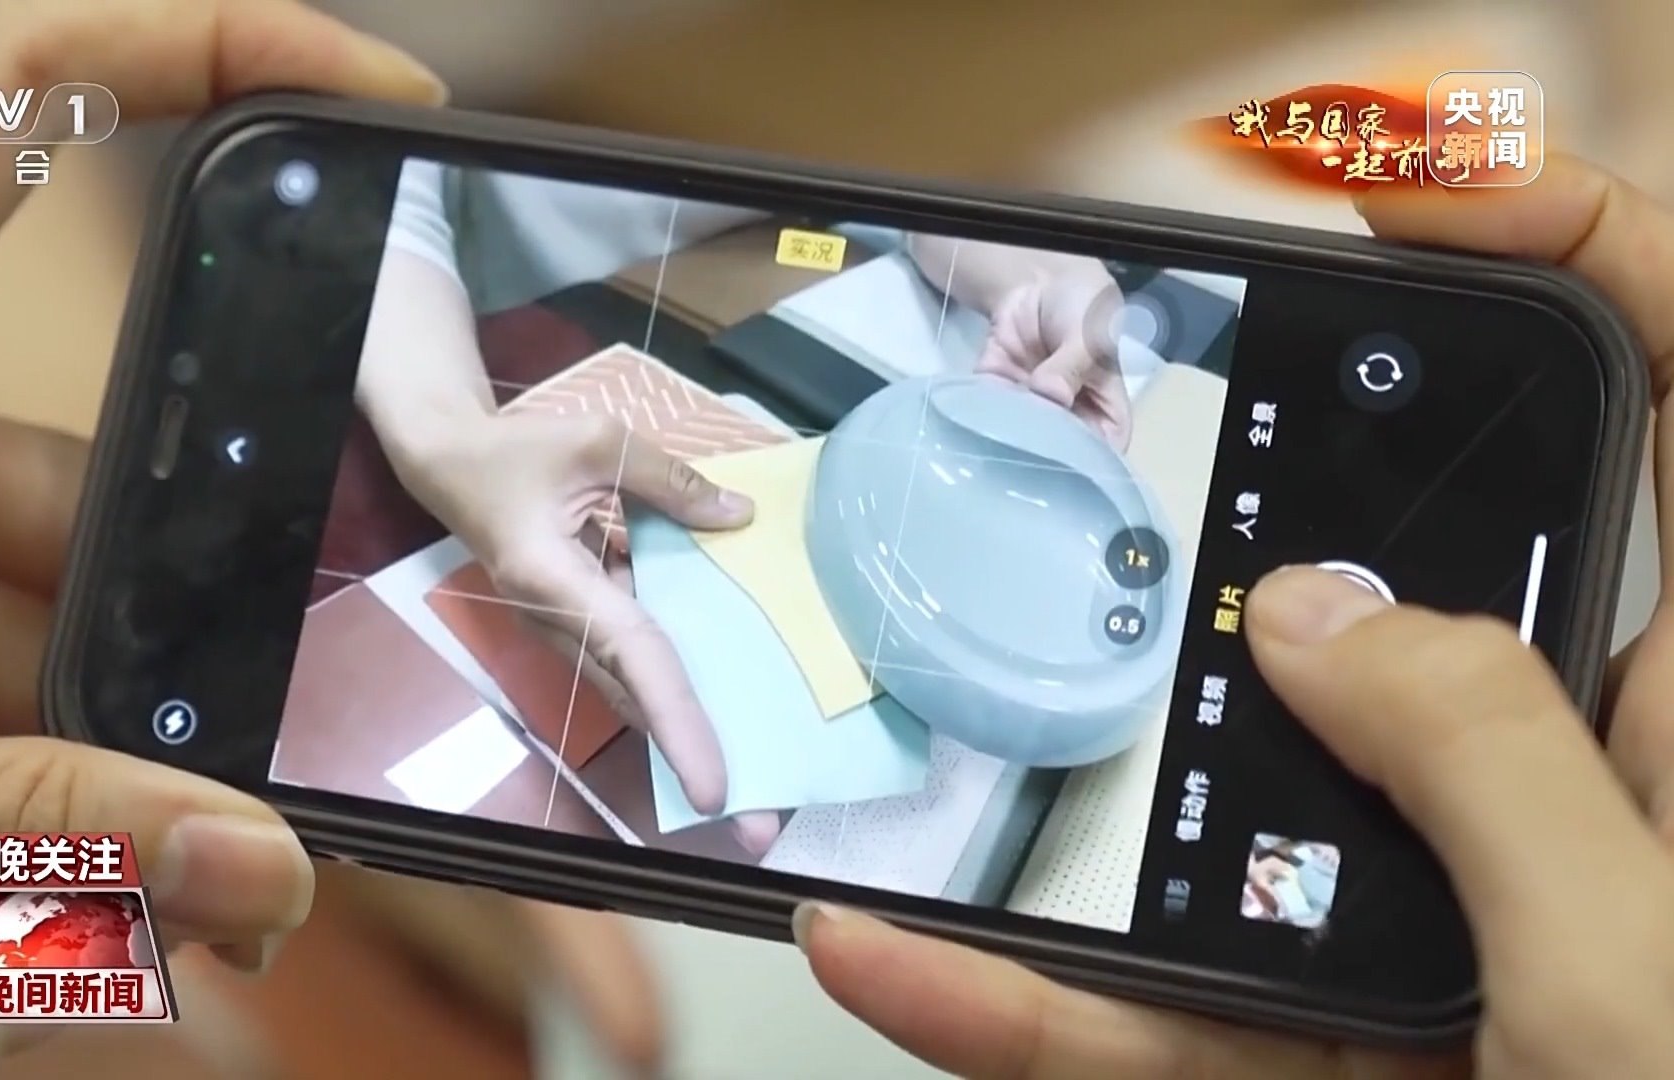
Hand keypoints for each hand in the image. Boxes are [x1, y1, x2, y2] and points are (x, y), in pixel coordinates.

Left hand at [0, 0, 662, 1067]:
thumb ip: (13, 831)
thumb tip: (256, 870)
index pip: (19, 103)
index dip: (201, 43)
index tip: (366, 93)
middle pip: (121, 464)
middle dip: (220, 625)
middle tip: (305, 752)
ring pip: (80, 613)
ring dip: (147, 758)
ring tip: (217, 887)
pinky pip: (22, 691)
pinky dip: (79, 797)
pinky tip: (129, 897)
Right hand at [397, 411, 784, 853]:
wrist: (454, 466)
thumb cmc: (516, 452)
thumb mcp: (598, 441)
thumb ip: (670, 482)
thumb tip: (738, 518)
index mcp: (556, 582)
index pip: (632, 655)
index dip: (677, 722)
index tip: (714, 788)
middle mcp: (561, 624)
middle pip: (640, 702)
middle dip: (697, 764)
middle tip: (762, 827)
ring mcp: (569, 632)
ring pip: (641, 693)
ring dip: (694, 735)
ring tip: (762, 788)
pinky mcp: (583, 625)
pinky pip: (640, 661)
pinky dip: (683, 685)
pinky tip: (740, 695)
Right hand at [795, 155, 1673, 1077]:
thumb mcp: (1646, 978)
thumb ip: (1492, 770)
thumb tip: (1315, 622)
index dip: (1590, 252)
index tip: (1421, 202)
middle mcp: (1588, 809)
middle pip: (1405, 605)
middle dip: (1247, 522)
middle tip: (1095, 467)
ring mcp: (1459, 952)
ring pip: (1240, 841)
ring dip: (1069, 820)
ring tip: (923, 736)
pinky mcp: (1370, 1077)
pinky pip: (1186, 1030)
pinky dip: (1039, 1009)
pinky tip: (904, 966)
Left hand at [976, 259, 1130, 450]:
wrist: (1039, 280)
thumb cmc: (1083, 310)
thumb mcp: (1089, 335)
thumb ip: (1072, 365)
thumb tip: (1050, 395)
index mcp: (1103, 409)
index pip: (1104, 451)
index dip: (1090, 466)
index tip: (1069, 471)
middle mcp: (1067, 417)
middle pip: (1059, 452)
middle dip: (1043, 456)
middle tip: (1029, 456)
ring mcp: (1031, 407)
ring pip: (1021, 436)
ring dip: (1010, 436)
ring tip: (1003, 436)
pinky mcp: (998, 391)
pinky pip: (987, 410)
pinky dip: (982, 413)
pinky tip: (979, 417)